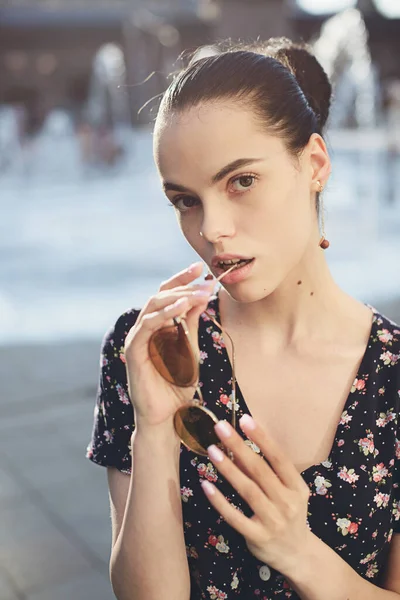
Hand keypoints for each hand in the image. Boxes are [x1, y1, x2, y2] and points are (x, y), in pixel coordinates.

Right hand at [124, 262, 214, 430]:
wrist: (168, 416)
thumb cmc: (178, 386)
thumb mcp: (191, 350)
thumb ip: (191, 325)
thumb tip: (202, 297)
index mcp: (158, 327)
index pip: (168, 295)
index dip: (182, 280)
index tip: (201, 268)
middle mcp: (145, 329)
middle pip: (160, 295)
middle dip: (183, 286)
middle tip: (205, 280)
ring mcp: (137, 338)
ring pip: (153, 307)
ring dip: (177, 297)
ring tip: (198, 292)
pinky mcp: (134, 350)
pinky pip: (148, 326)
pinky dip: (165, 314)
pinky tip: (181, 307)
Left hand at [200, 415, 311, 575]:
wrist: (298, 555)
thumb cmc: (289, 514)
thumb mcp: (287, 491)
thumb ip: (267, 471)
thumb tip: (239, 445)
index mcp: (297, 487)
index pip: (279, 458)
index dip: (262, 438)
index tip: (245, 419)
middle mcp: (287, 503)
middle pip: (260, 471)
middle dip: (239, 446)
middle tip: (220, 427)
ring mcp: (273, 521)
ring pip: (247, 490)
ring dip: (228, 469)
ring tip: (212, 450)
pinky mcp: (257, 537)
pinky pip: (234, 517)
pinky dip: (219, 501)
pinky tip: (206, 485)